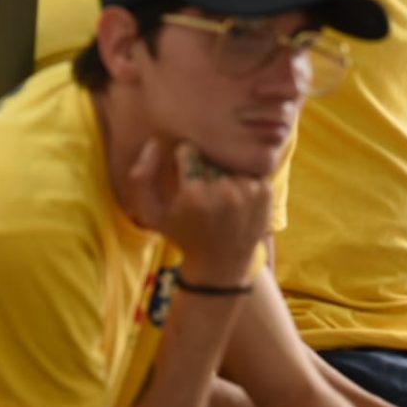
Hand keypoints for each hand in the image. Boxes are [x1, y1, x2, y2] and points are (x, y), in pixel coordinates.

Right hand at [123, 140, 271, 285]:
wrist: (221, 262)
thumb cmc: (182, 234)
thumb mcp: (151, 213)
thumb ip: (140, 178)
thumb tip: (154, 144)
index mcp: (194, 195)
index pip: (189, 152)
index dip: (184, 159)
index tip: (185, 174)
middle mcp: (224, 191)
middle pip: (212, 155)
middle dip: (205, 164)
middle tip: (203, 184)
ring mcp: (249, 191)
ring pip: (231, 161)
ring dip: (224, 169)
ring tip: (219, 192)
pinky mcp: (266, 192)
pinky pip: (250, 169)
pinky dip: (242, 177)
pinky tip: (236, 197)